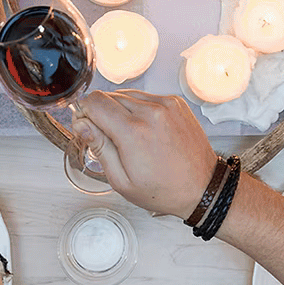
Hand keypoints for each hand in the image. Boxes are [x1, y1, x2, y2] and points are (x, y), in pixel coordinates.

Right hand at [76, 90, 217, 217]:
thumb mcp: (122, 180)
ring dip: (120, 110)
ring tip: (129, 136)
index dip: (83, 113)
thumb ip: (99, 147)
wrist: (203, 187)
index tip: (85, 126)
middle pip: (108, 96)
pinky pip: (145, 96)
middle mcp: (150, 112)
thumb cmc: (164, 190)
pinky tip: (144, 129)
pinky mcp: (176, 103)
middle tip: (107, 137)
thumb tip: (81, 124)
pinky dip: (139, 108)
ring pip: (126, 94)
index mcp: (133, 132)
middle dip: (100, 113)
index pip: (94, 102)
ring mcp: (166, 104)